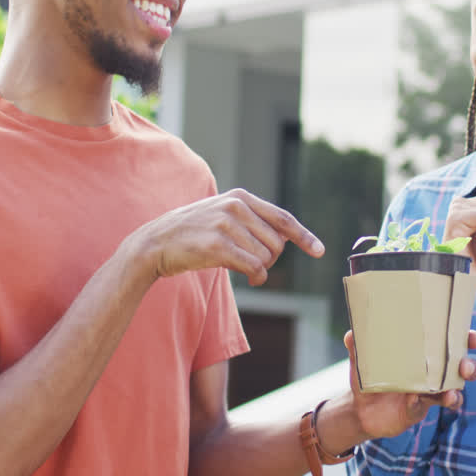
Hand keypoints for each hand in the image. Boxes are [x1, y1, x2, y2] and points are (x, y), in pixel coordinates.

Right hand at [127, 188, 323, 285]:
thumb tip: (284, 238)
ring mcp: (226, 224)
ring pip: (266, 256)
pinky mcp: (217, 245)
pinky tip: (250, 279)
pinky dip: (257, 277)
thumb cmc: (192, 233)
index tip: (319, 251)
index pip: (282, 217)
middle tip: (256, 266)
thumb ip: (251, 220)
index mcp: (241, 197)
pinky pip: (253, 267)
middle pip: (277, 243)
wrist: (155, 242)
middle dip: (272, 260)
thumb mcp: (222, 215)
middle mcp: (236, 206)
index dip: (303, 236)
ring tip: (246, 271)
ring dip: (262, 271)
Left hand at [344, 329, 475, 439]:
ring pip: (453, 390)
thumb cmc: (370, 376)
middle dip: (470, 366)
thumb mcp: (363, 359)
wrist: (360, 408)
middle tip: (464, 366)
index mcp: (425, 353)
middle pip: (462, 368)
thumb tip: (352, 333)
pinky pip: (428, 406)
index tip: (473, 337)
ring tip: (450, 393)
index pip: (452, 342)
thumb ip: (358, 346)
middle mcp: (433, 371)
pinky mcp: (419, 409)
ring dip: (455, 391)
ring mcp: (429, 392)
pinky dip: (423, 403)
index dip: (467, 338)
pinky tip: (415, 400)